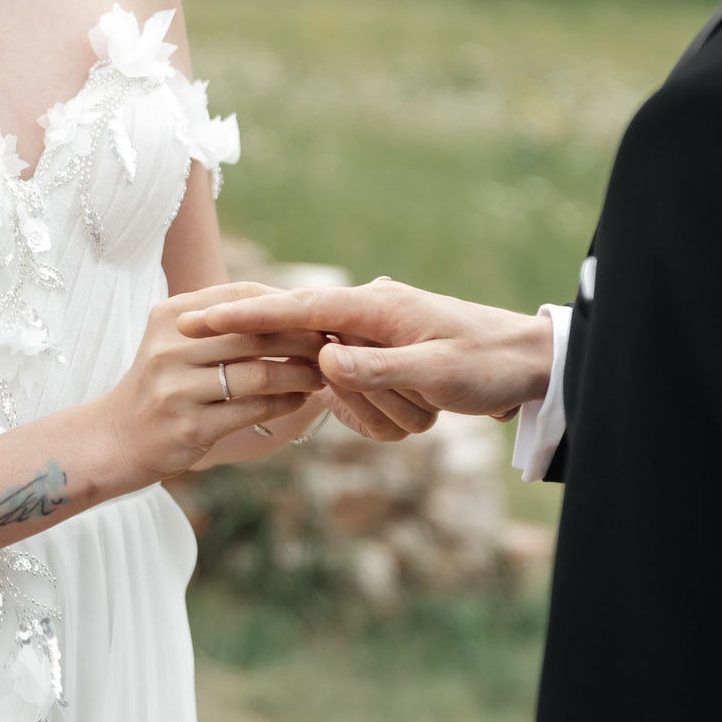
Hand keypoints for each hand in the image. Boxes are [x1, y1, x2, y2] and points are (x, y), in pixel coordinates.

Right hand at [90, 283, 328, 486]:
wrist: (117, 437)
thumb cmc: (165, 384)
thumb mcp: (180, 342)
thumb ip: (224, 322)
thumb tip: (291, 304)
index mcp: (172, 317)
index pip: (240, 297)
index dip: (284, 304)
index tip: (316, 314)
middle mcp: (170, 348)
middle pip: (254, 334)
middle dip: (301, 339)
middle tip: (331, 345)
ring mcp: (177, 389)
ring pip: (258, 374)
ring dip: (299, 374)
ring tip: (321, 376)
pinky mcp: (190, 427)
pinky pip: (252, 410)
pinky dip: (284, 403)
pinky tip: (299, 400)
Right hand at [177, 279, 553, 436]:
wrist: (530, 363)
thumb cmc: (489, 361)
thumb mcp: (438, 370)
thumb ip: (378, 367)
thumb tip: (325, 361)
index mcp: (374, 307)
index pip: (292, 308)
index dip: (240, 315)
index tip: (190, 317)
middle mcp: (368, 319)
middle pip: (314, 357)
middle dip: (349, 392)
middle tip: (405, 393)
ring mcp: (374, 343)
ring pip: (343, 390)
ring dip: (385, 409)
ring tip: (435, 402)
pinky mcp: (382, 364)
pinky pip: (362, 402)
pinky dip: (390, 414)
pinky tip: (426, 407)